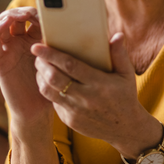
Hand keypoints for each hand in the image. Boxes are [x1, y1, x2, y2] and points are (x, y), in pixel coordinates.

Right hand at [0, 7, 50, 124]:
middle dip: (22, 11)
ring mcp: (6, 51)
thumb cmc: (51, 86)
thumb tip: (78, 26)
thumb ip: (61, 44)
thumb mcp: (58, 60)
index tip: (47, 12)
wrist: (37, 111)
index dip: (35, 11)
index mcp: (31, 40)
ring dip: (8, 15)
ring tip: (20, 15)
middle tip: (33, 11)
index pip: (28, 17)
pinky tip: (5, 23)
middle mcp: (16, 43)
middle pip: (12, 17)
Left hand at [31, 33, 162, 158]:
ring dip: (40, 77)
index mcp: (99, 83)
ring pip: (48, 92)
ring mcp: (76, 111)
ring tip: (40, 67)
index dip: (52, 55)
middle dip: (41, 64)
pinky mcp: (69, 120)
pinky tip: (49, 82)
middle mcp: (85, 98)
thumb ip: (120, 55)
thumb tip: (117, 35)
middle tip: (36, 54)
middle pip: (54, 78)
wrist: (124, 128)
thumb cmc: (125, 96)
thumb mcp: (127, 75)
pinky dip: (48, 90)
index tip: (38, 46)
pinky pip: (53, 103)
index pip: (70, 66)